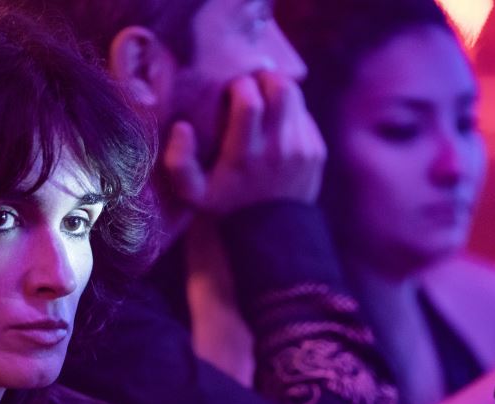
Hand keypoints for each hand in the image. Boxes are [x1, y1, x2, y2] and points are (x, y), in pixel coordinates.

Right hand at [162, 71, 325, 214]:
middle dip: (263, 79)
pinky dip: (290, 111)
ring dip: (278, 89)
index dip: (239, 85)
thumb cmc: (226, 207)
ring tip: (263, 97)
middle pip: (280, 89)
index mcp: (245, 155)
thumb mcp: (192, 194)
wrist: (270, 235)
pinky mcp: (317, 152)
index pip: (249, 101)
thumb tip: (182, 127)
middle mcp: (277, 150)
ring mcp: (301, 150)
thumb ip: (178, 162)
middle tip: (250, 85)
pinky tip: (277, 123)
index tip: (230, 91)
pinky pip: (304, 115)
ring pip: (295, 96)